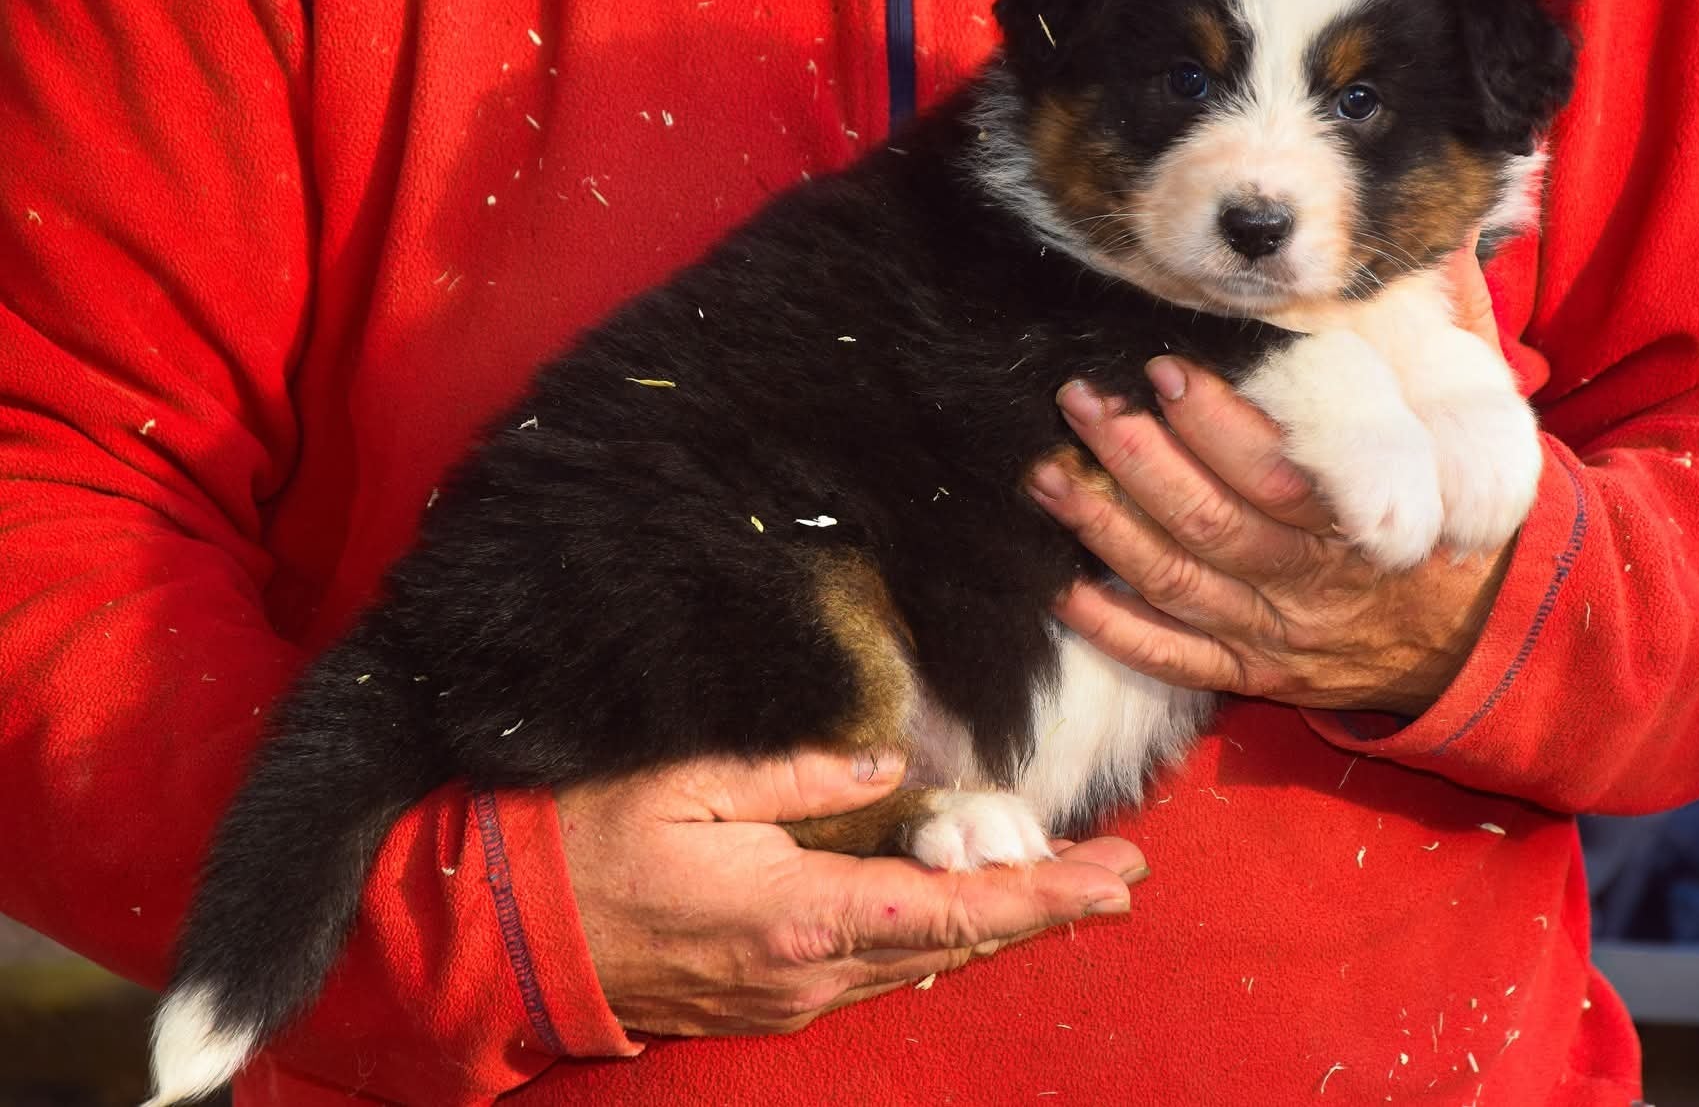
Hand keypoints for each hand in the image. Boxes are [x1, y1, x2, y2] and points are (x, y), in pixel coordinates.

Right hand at [558, 751, 1144, 1037]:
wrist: (510, 939)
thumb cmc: (589, 847)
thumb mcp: (689, 780)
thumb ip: (798, 772)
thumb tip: (886, 767)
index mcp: (802, 916)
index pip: (953, 911)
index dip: (1041, 898)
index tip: (1113, 881)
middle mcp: (813, 972)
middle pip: (957, 943)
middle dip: (1043, 909)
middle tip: (1120, 874)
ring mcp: (794, 995)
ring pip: (923, 960)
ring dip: (996, 922)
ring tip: (1063, 882)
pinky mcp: (774, 998)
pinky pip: (879, 968)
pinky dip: (936, 934)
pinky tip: (968, 910)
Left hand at [1028, 243, 1514, 716]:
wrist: (1485, 639)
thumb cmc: (1459, 519)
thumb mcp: (1474, 430)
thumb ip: (1452, 336)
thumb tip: (1444, 239)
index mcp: (1364, 519)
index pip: (1275, 473)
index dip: (1213, 423)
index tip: (1163, 369)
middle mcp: (1313, 582)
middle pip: (1209, 524)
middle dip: (1134, 461)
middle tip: (1079, 403)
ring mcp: (1279, 632)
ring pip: (1179, 585)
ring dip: (1105, 531)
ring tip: (1047, 475)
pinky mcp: (1256, 674)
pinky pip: (1177, 662)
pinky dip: (1119, 631)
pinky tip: (1066, 590)